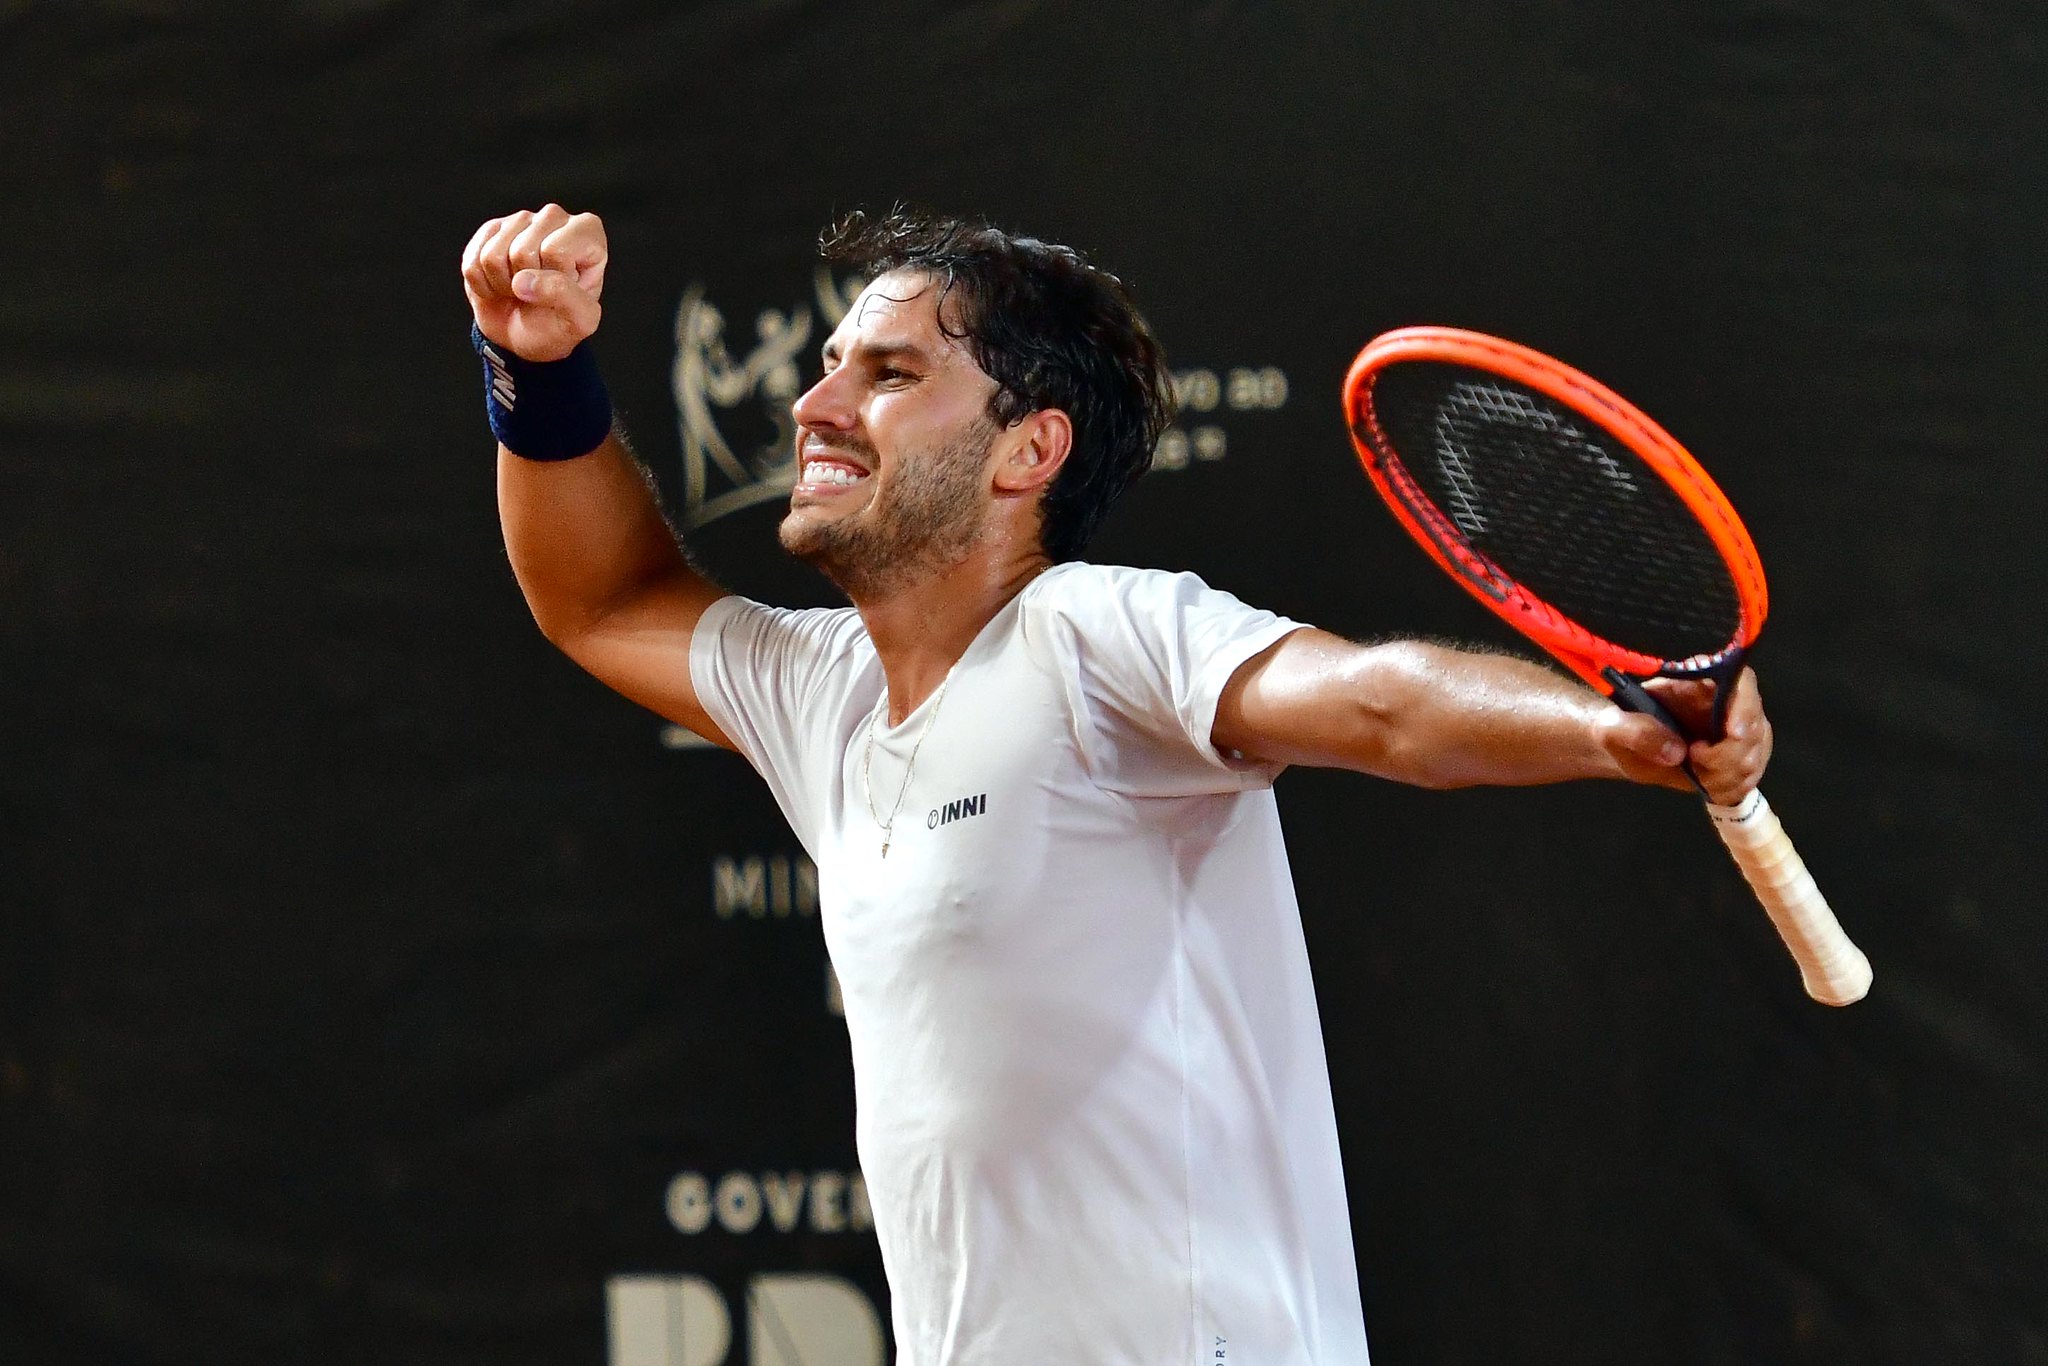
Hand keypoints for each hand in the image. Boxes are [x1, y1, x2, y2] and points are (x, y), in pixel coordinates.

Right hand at [460, 204, 606, 361]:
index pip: (556, 251)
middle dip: (525, 284)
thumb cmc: (560, 323)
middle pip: (522, 251)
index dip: (554, 279)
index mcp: (588, 231)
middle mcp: (555, 217)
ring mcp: (521, 220)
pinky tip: (500, 284)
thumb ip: (565, 296)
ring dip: (503, 284)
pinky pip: (473, 260)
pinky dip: (482, 284)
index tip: (564, 290)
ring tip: (521, 288)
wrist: (526, 333)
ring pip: (493, 255)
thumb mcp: (580, 320)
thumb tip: (524, 280)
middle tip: (539, 292)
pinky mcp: (491, 229)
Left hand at [1599, 667, 1773, 803]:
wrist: (1626, 748)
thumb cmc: (1621, 727)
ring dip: (1725, 776)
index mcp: (1700, 682)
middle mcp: (1727, 704)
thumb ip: (1636, 730)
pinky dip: (1727, 789)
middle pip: (1755, 727)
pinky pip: (1749, 779)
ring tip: (1695, 773)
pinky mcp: (1737, 759)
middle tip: (1694, 760)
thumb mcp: (1614, 725)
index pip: (1742, 682)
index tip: (1733, 733)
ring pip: (1754, 756)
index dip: (1745, 706)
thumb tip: (1676, 751)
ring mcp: (1737, 732)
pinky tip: (1706, 785)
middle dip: (1728, 755)